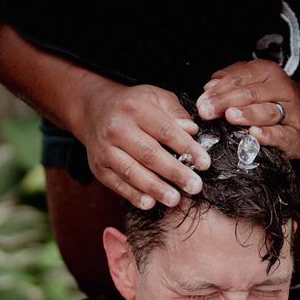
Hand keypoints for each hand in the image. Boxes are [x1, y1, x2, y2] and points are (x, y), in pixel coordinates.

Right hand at [74, 83, 209, 210]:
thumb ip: (175, 112)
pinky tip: (150, 203)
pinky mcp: (98, 167)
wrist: (94, 111)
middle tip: (195, 186)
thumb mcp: (155, 97)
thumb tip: (192, 130)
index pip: (165, 131)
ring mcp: (105, 149)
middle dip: (174, 172)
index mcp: (136, 109)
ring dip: (155, 188)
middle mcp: (117, 129)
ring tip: (175, 199)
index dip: (186, 148)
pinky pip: (117, 184)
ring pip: (131, 171)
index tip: (204, 163)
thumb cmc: (134, 105)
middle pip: (149, 154)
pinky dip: (133, 195)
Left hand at [197, 60, 299, 159]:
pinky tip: (254, 134)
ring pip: (268, 111)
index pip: (241, 78)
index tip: (202, 101)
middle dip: (226, 102)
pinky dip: (269, 135)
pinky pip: (282, 135)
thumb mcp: (249, 81)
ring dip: (247, 114)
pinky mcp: (296, 134)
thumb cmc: (268, 97)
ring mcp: (292, 111)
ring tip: (230, 116)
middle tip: (207, 111)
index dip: (219, 89)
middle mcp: (282, 89)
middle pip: (251, 94)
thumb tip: (209, 87)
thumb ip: (228, 81)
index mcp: (268, 72)